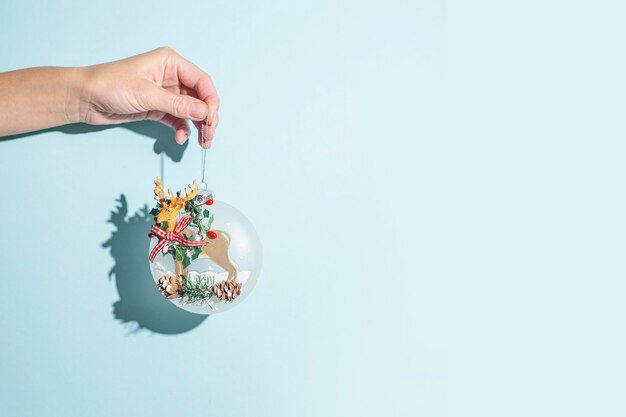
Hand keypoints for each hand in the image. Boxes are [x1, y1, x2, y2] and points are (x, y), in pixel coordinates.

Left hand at [80, 47, 218, 147]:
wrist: (85, 98)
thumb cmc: (110, 85)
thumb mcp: (148, 95)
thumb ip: (178, 105)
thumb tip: (204, 113)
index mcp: (170, 63)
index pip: (202, 82)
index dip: (210, 101)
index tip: (212, 119)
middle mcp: (171, 76)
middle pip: (200, 98)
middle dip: (207, 117)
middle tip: (209, 135)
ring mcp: (165, 93)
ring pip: (191, 111)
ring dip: (198, 126)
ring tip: (202, 142)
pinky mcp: (158, 108)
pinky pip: (178, 119)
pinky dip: (183, 129)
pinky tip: (181, 138)